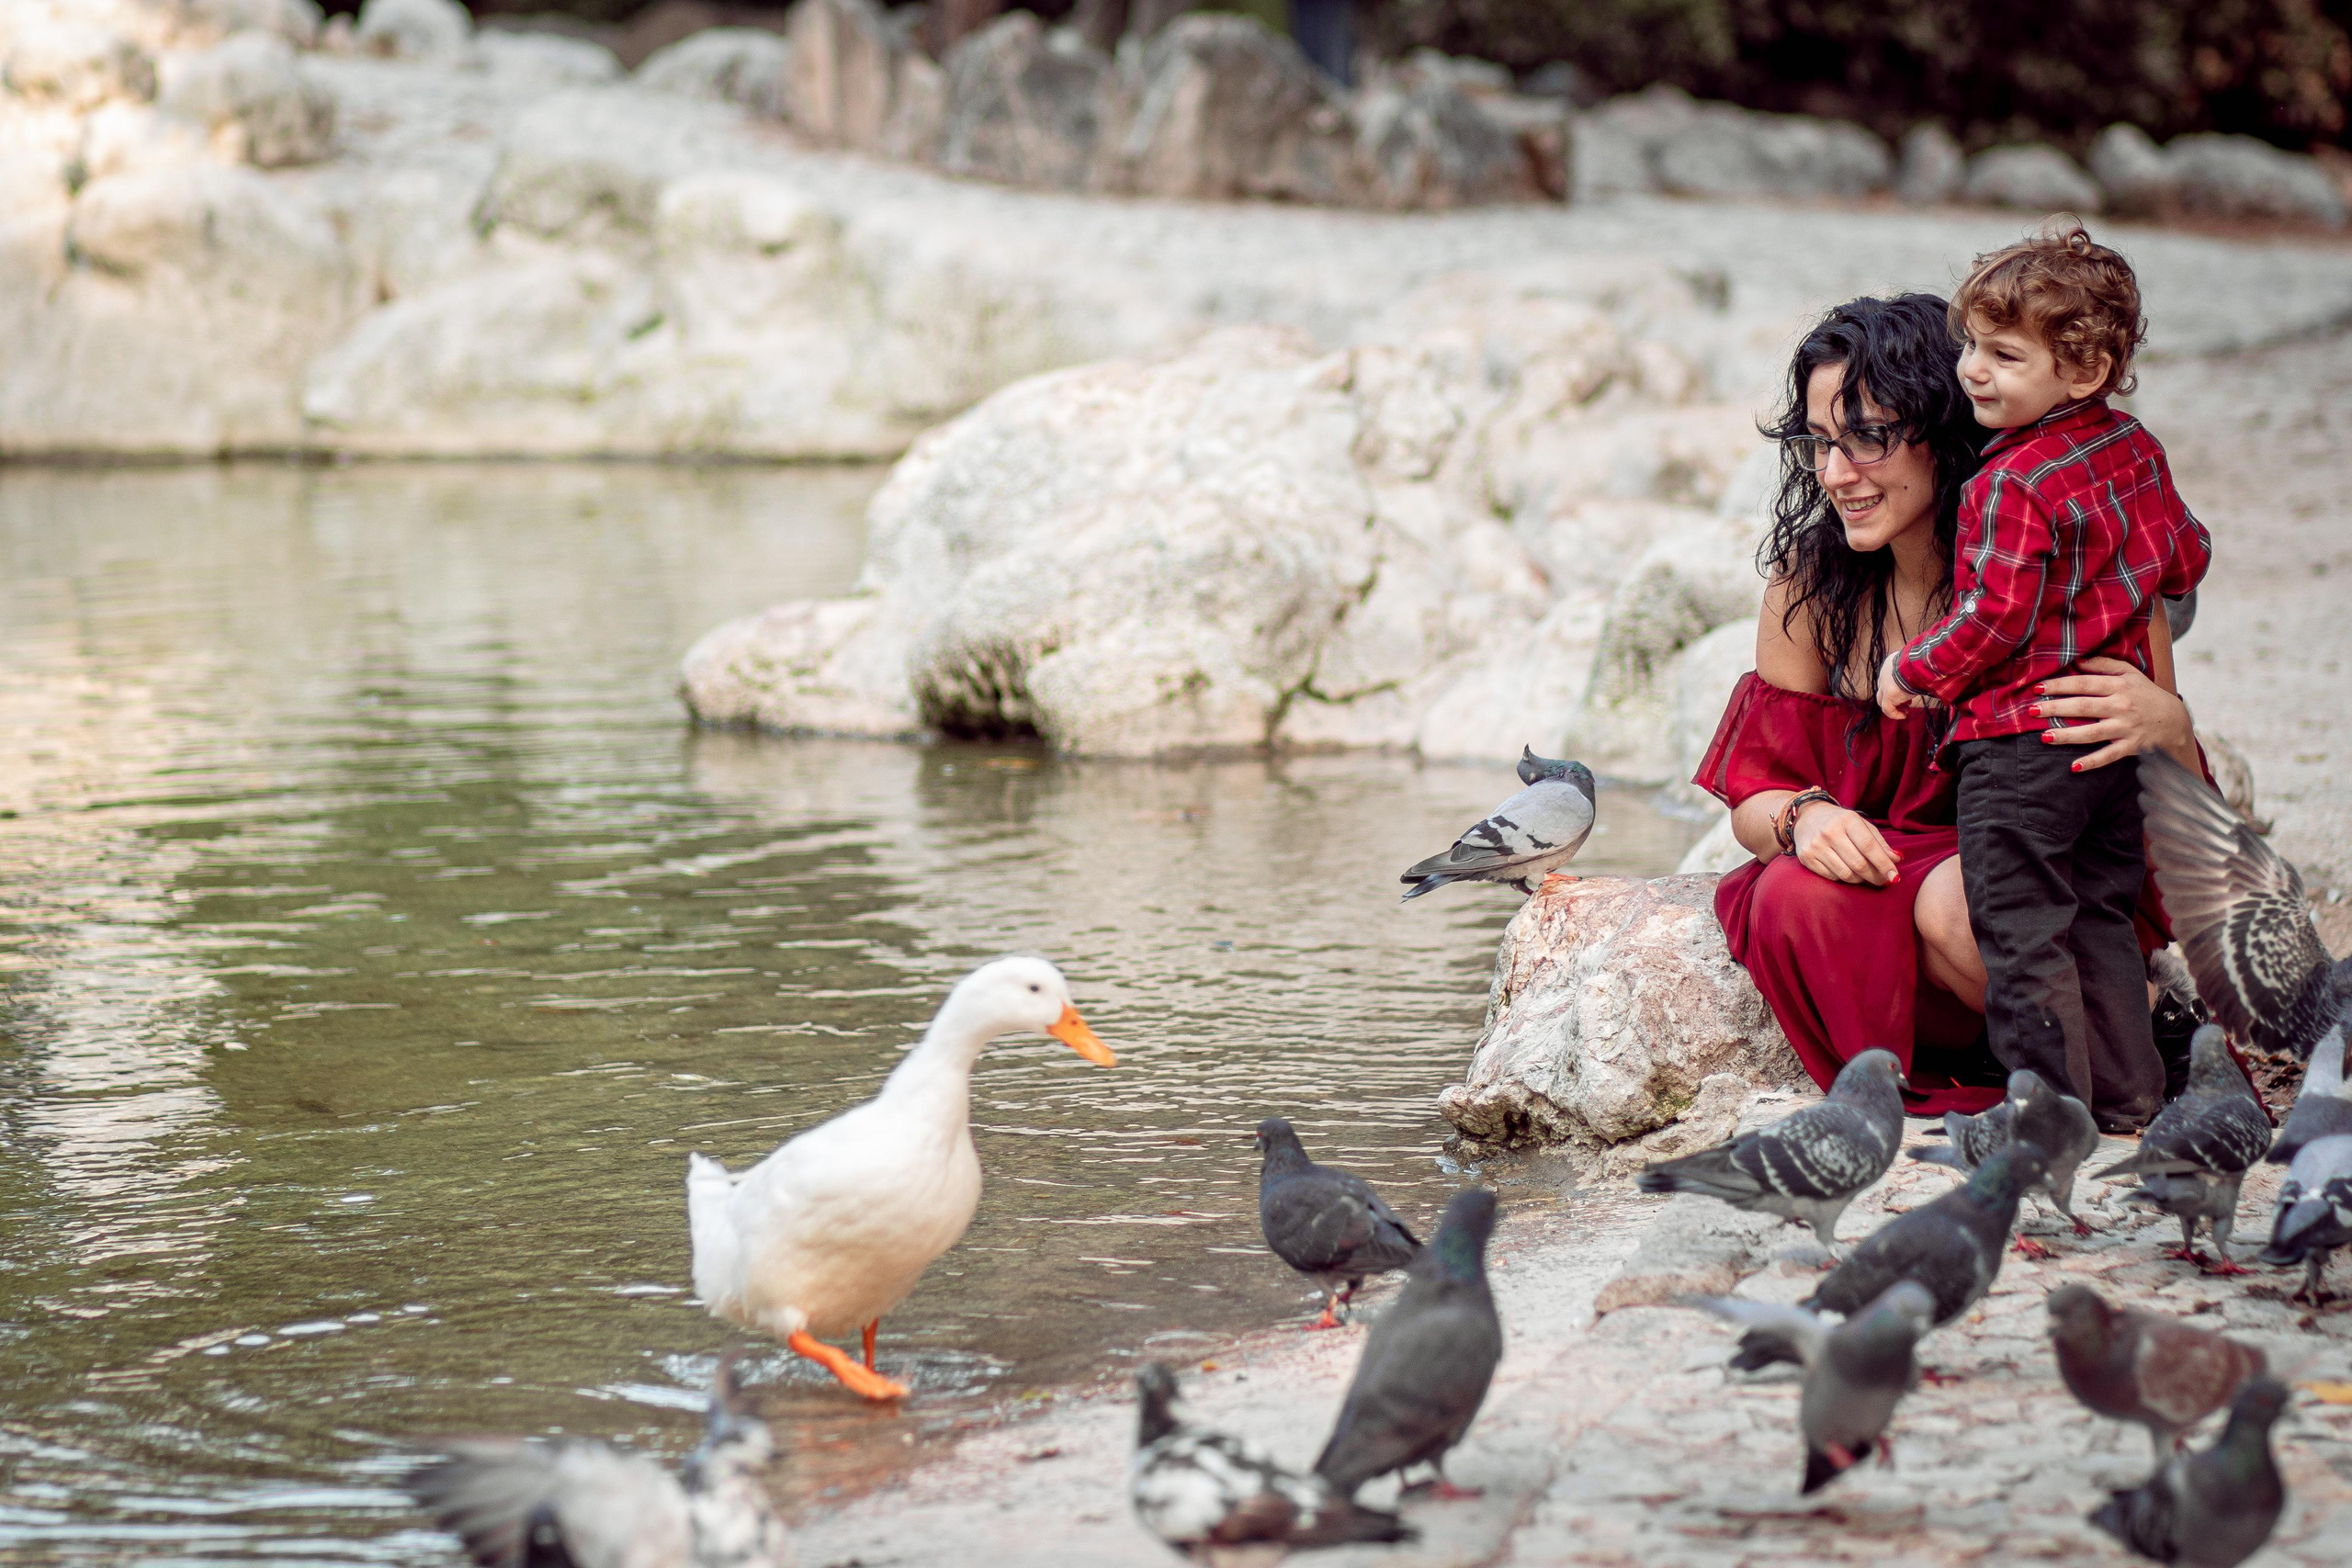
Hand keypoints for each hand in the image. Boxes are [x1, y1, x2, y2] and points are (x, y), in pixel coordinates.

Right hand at [1792, 801, 1900, 885]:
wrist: (1806, 816)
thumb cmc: (1839, 821)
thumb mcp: (1861, 825)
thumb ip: (1879, 842)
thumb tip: (1896, 860)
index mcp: (1847, 820)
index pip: (1869, 846)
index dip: (1883, 864)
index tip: (1894, 877)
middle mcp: (1830, 832)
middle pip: (1859, 864)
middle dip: (1875, 876)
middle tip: (1883, 880)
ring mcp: (1816, 846)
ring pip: (1846, 874)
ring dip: (1860, 880)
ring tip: (1866, 876)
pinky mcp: (1806, 858)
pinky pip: (1832, 877)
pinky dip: (1844, 878)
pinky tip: (1848, 872)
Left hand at [1875, 653, 1916, 720]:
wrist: (1918, 665)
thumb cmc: (1921, 663)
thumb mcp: (1916, 666)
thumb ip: (1915, 672)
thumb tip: (1924, 677)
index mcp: (1890, 665)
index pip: (1889, 679)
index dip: (1898, 689)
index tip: (1909, 695)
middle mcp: (1884, 675)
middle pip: (1884, 690)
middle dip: (1895, 699)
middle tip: (1907, 704)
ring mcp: (1884, 686)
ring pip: (1882, 700)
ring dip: (1894, 707)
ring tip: (1906, 711)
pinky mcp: (1888, 695)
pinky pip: (1887, 708)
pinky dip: (1894, 714)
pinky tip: (1903, 716)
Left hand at [2034, 657, 2195, 772]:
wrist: (2175, 721)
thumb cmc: (2145, 694)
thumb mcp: (2129, 674)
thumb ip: (2104, 665)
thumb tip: (2077, 660)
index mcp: (2119, 686)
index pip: (2083, 684)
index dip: (2059, 685)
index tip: (2036, 688)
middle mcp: (2121, 706)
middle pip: (2083, 707)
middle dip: (2055, 708)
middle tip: (2030, 711)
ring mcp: (2126, 728)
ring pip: (2092, 733)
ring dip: (2067, 736)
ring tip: (2043, 737)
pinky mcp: (2131, 747)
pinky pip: (2108, 756)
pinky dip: (2092, 762)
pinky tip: (2073, 767)